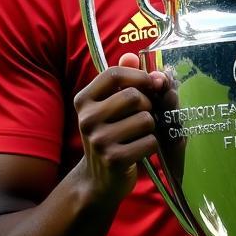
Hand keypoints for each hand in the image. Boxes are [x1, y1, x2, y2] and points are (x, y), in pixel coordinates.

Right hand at [74, 53, 168, 202]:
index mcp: (83, 100)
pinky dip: (152, 145)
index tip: (150, 83)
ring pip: (145, 119)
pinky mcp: (114, 159)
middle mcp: (87, 118)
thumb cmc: (109, 136)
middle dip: (147, 106)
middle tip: (143, 116)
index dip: (138, 76)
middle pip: (134, 96)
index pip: (113, 74)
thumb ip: (121, 80)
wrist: (99, 180)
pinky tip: (140, 151)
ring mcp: (99, 140)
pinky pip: (149, 141)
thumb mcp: (108, 107)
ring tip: (139, 135)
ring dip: (151, 127)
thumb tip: (133, 56)